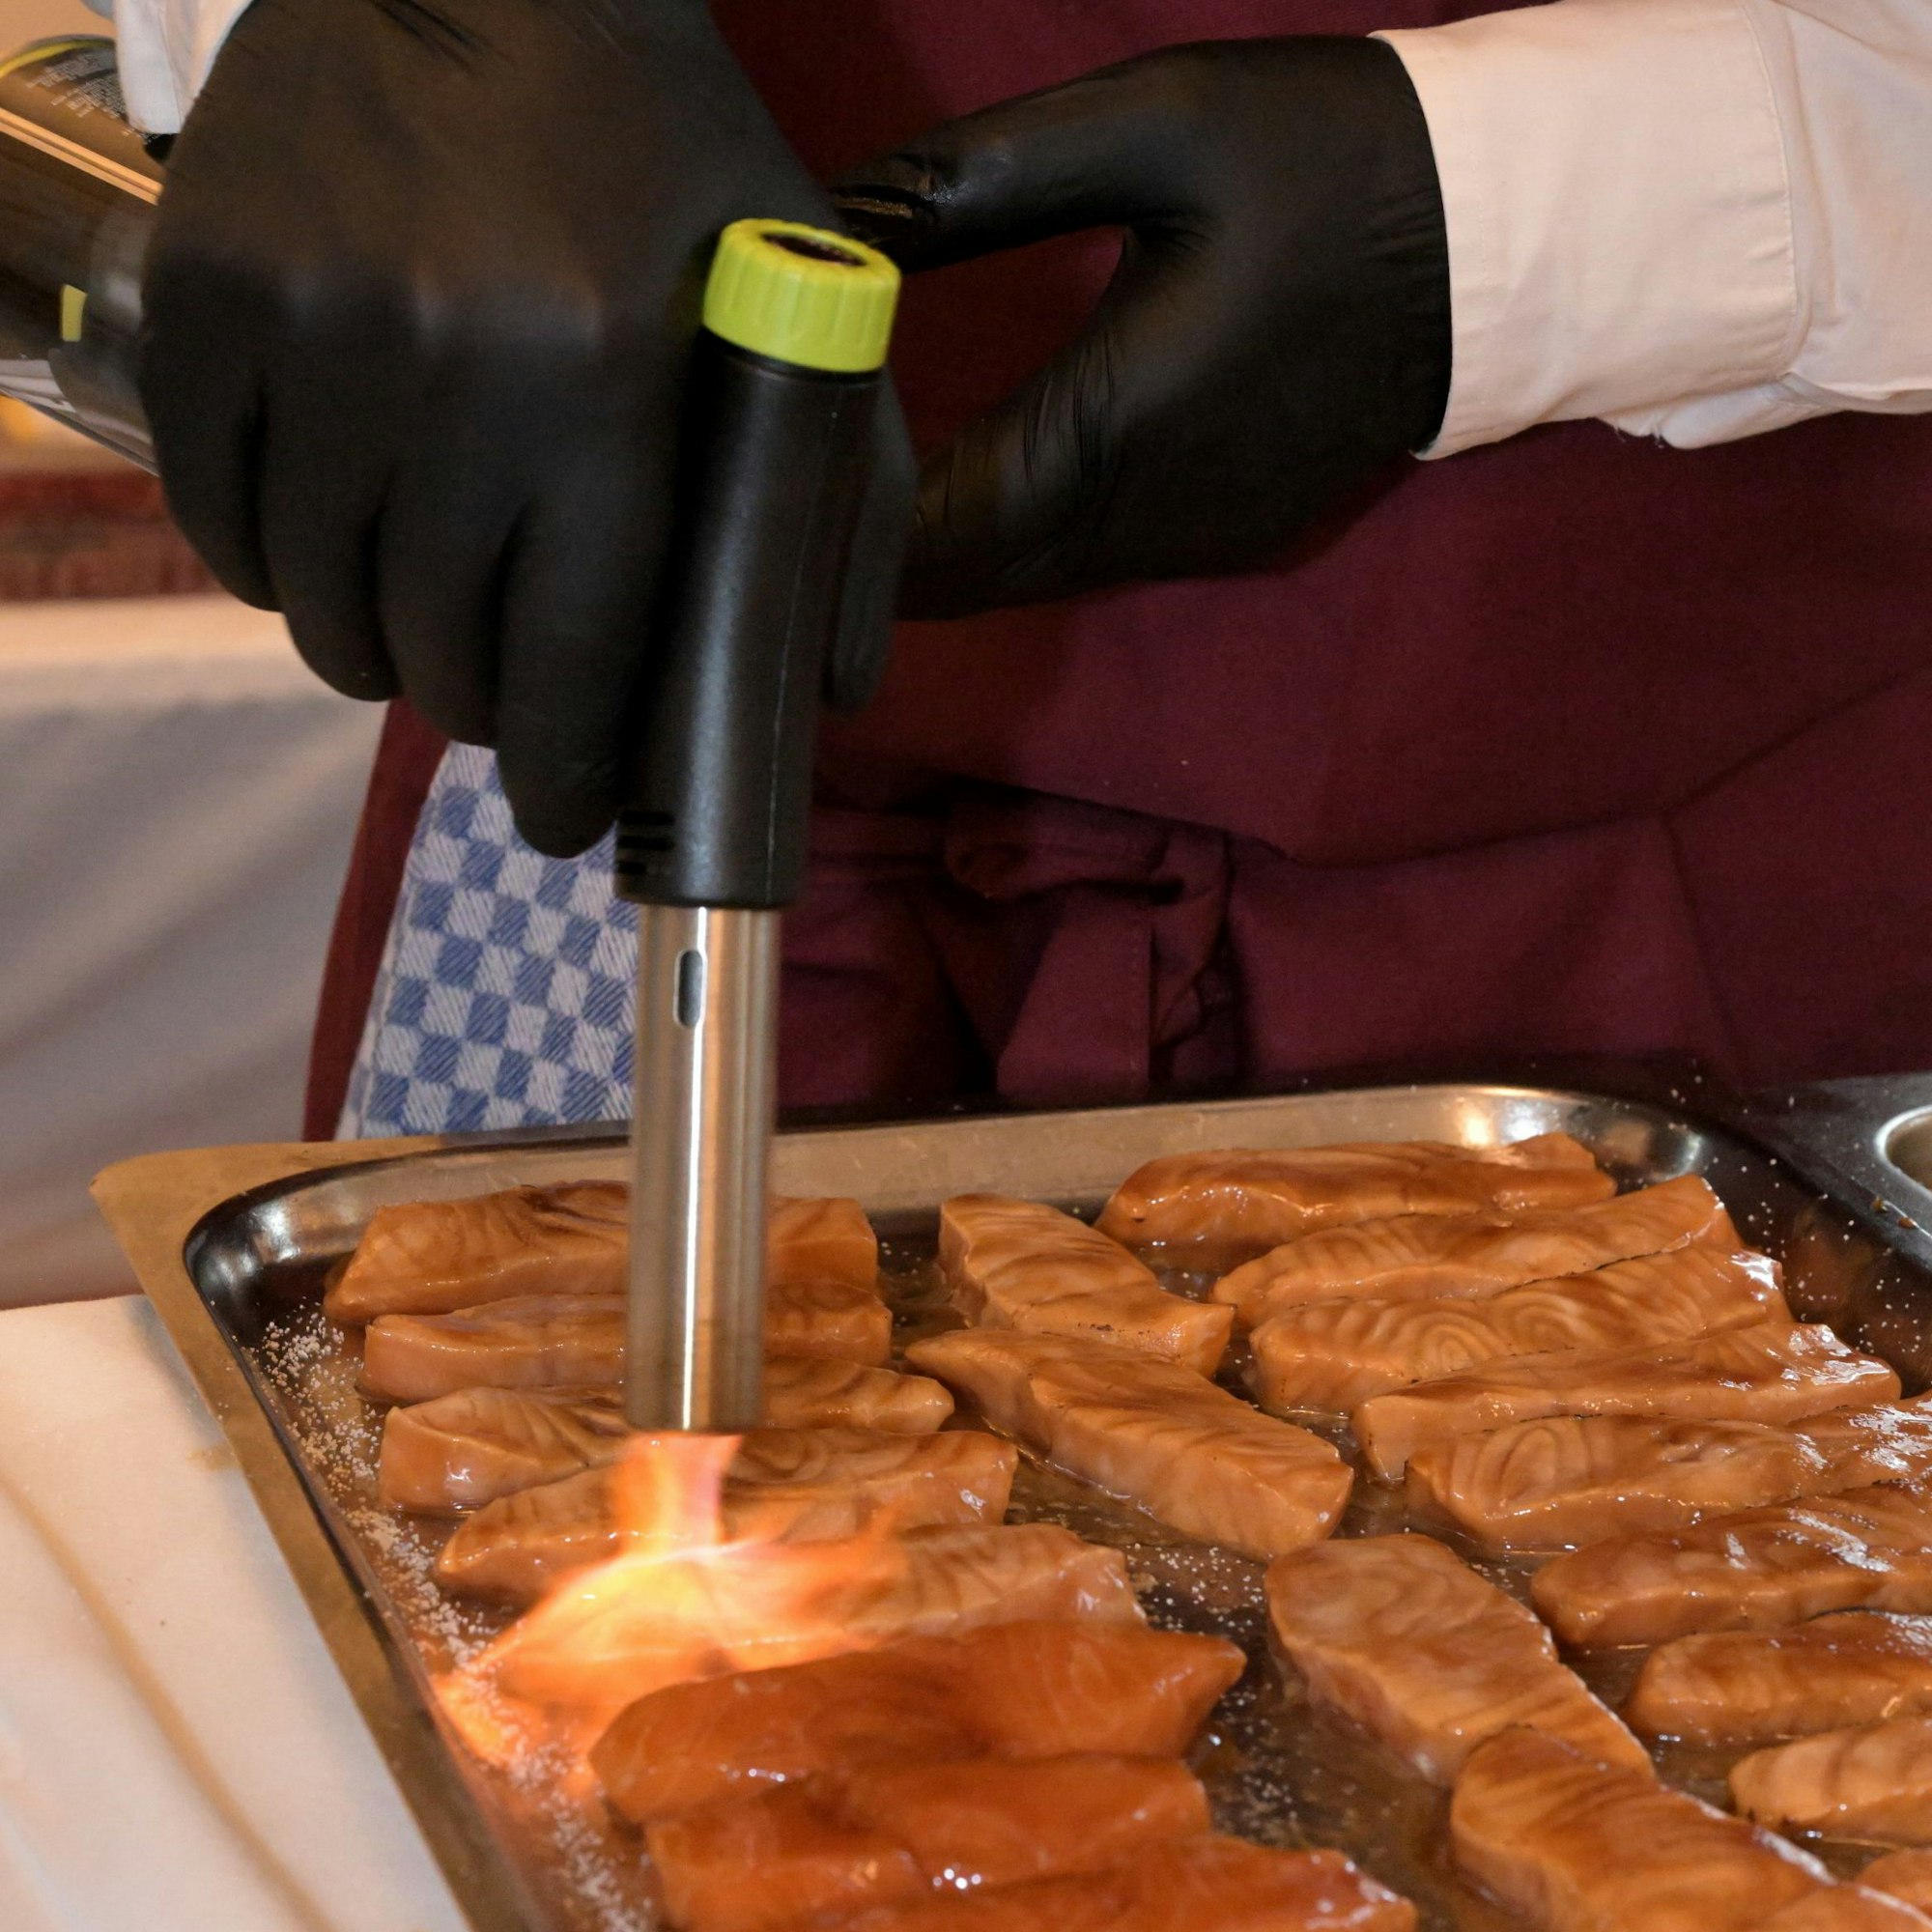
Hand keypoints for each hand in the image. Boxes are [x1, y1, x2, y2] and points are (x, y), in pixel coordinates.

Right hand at [141, 0, 910, 856]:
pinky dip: (275, 572)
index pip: (575, 660)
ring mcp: (306, 333)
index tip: (569, 823)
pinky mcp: (201, 299)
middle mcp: (446, 372)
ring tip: (421, 626)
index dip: (570, 774)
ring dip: (379, 654)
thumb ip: (844, 512)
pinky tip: (331, 549)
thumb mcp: (803, 315)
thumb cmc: (670, 163)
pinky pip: (220, 523)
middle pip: (441, 654)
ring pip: (323, 613)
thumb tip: (833, 699)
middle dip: (483, 713)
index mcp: (608, 388)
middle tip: (505, 701)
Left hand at [835, 38, 1449, 617]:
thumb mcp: (1152, 123)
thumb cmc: (1327, 164)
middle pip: (948, 584)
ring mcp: (1177, 545)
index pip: (923, 530)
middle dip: (856, 546)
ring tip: (843, 473)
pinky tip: (956, 479)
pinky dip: (997, 542)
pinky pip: (1066, 567)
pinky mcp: (1210, 543)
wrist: (1496, 245)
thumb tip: (834, 222)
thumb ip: (978, 179)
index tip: (759, 461)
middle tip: (774, 471)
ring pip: (1006, 586)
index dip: (829, 518)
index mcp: (1109, 425)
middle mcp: (1136, 519)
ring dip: (924, 549)